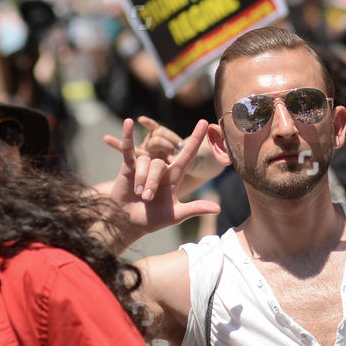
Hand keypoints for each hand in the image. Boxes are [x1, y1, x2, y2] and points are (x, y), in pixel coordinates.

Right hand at [103, 117, 219, 234]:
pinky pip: (129, 148)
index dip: (196, 139)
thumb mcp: (176, 215)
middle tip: (147, 199)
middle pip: (159, 165)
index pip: (187, 154)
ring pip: (145, 163)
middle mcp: (160, 169)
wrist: (129, 223)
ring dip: (141, 179)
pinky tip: (128, 122)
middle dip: (151, 183)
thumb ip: (195, 208)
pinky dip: (128, 136)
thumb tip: (218, 209)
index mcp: (174, 176)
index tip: (205, 122)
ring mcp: (144, 165)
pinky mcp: (129, 166)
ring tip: (138, 194)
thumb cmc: (153, 220)